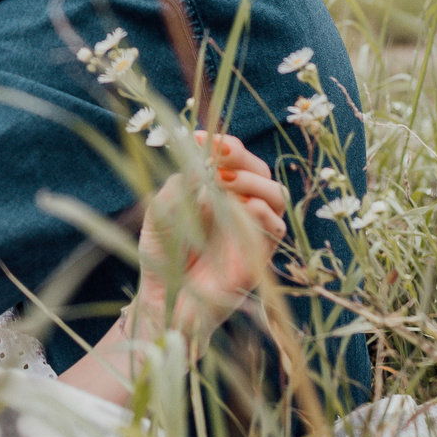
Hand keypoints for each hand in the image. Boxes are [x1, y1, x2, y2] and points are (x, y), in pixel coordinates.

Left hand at [138, 133, 288, 318]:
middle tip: (218, 154)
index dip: (222, 144)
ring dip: (254, 181)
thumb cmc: (161, 255)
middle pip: (260, 170)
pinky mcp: (259, 256)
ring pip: (275, 195)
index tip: (197, 138)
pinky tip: (239, 206)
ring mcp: (251, 230)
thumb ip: (180, 186)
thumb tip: (199, 160)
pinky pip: (275, 228)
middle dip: (241, 156)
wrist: (163, 299)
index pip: (233, 159)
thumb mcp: (161, 213)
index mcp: (218, 191)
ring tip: (225, 181)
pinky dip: (261, 212)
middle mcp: (239, 207)